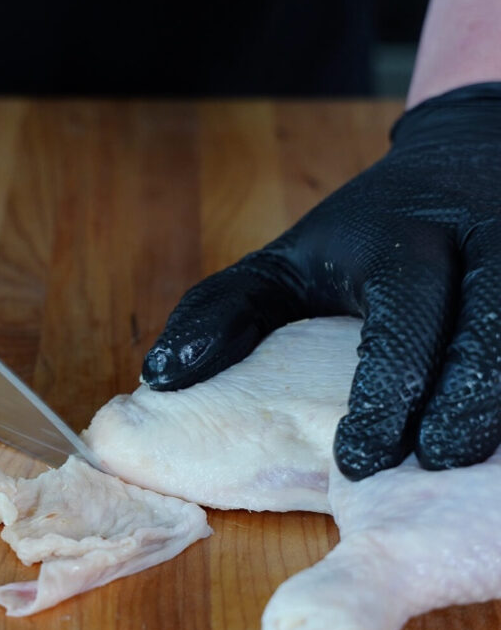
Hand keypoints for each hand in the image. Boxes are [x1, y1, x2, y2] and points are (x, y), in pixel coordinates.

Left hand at [142, 83, 500, 479]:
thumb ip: (225, 310)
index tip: (358, 460)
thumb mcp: (285, 262)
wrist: (465, 163)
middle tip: (433, 465)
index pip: (403, 316)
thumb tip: (162, 375)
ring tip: (475, 463)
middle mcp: (480, 241)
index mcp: (402, 238)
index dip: (386, 390)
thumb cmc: (363, 235)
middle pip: (490, 328)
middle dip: (466, 402)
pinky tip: (498, 435)